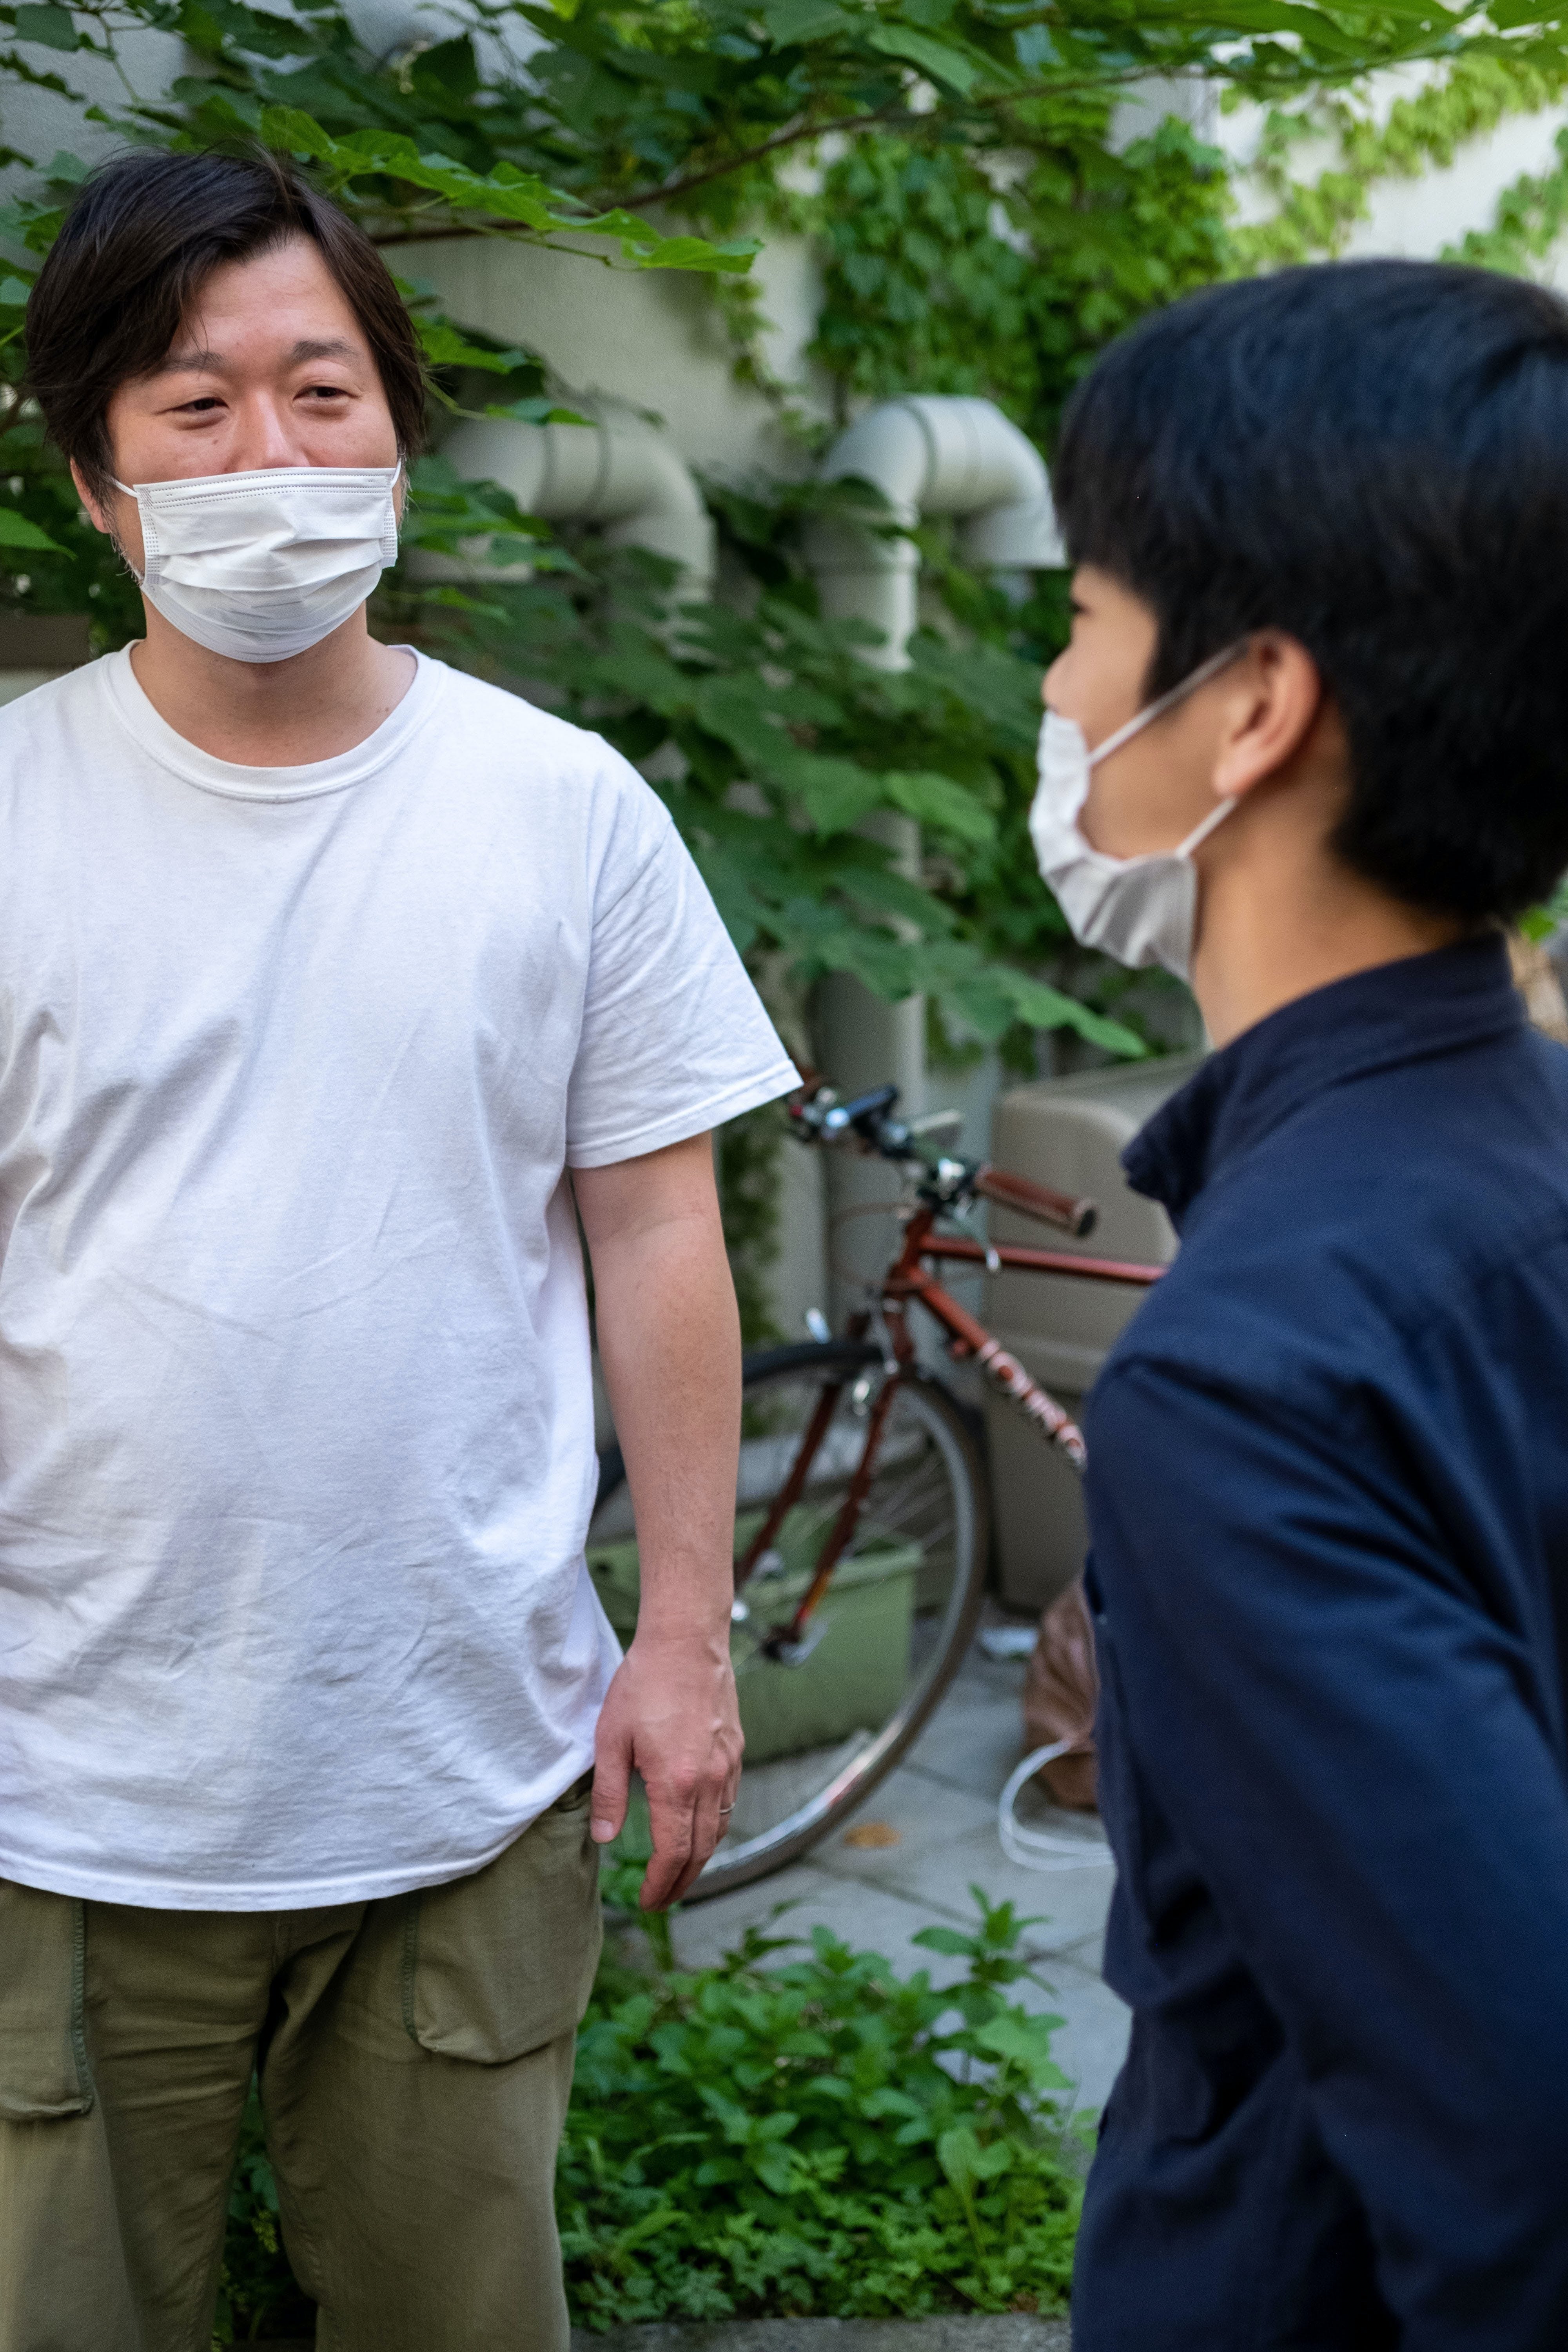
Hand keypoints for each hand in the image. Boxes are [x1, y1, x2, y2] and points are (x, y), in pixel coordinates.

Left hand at [591, 1627, 742, 1907]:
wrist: (687, 1641)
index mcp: (676, 1783)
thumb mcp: (611, 1739)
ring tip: (679, 1873)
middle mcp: (709, 1780)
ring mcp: (727, 1765)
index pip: (673, 1852)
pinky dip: (714, 1826)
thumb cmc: (644, 1685)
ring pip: (719, 1828)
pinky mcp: (735, 1750)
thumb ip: (608, 1793)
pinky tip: (698, 1827)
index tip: (646, 1901)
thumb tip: (604, 1839)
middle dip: (681, 1882)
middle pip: (702, 1850)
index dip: (660, 1884)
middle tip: (661, 1899)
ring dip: (700, 1859)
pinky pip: (729, 1802)